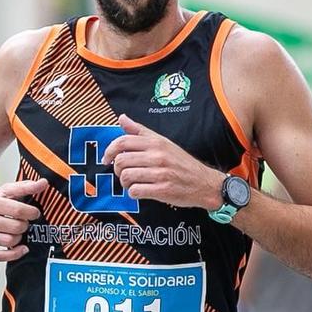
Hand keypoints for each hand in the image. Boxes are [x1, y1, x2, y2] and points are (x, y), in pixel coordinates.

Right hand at [0, 178, 47, 262]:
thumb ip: (24, 187)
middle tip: (23, 223)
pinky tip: (21, 248)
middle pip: (15, 227)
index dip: (31, 213)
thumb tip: (44, 183)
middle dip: (24, 226)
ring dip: (19, 238)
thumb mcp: (2, 192)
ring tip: (17, 233)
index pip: (16, 209)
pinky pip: (0, 256)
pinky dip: (14, 253)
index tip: (34, 213)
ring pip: (9, 241)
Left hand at [104, 115, 223, 210]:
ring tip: (132, 183)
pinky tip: (140, 191)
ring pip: (126, 176)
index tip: (106, 159)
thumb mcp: (163, 142)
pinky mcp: (163, 190)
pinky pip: (136, 191)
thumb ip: (140, 131)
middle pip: (121, 161)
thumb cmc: (181, 163)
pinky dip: (133, 193)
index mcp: (156, 143)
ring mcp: (161, 173)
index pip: (123, 142)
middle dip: (117, 170)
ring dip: (125, 183)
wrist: (204, 183)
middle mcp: (158, 156)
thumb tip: (121, 118)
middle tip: (123, 174)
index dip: (109, 150)